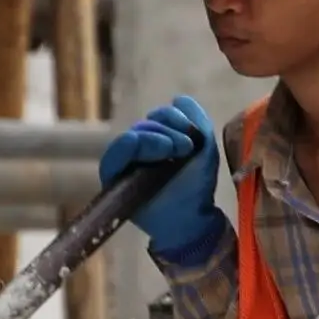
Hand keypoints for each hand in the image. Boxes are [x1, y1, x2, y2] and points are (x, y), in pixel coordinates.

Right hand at [99, 96, 230, 275]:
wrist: (190, 220)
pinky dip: (129, 145)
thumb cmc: (196, 186)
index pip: (160, 116)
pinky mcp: (113, 176)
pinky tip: (148, 148)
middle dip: (167, 128)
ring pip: (133, 134)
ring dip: (154, 137)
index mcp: (161, 139)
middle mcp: (140, 149)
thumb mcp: (205, 150)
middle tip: (184, 147)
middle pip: (146, 123)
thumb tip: (178, 98)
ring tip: (172, 153)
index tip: (191, 136)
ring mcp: (126, 162)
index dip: (174, 117)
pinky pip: (113, 154)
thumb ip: (197, 120)